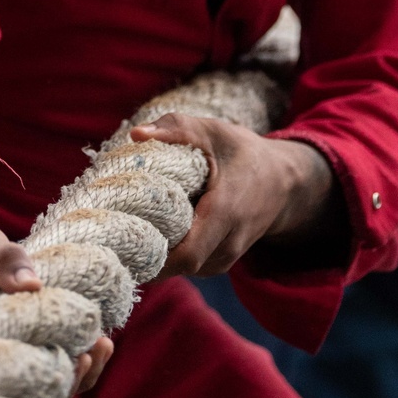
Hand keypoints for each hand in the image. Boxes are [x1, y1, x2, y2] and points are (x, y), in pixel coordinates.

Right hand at [0, 131, 112, 396]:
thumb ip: (3, 262)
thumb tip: (33, 284)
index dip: (34, 378)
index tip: (72, 359)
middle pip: (20, 390)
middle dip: (60, 378)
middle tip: (90, 354)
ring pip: (37, 384)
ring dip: (73, 373)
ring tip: (102, 346)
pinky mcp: (15, 348)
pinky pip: (43, 366)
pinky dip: (71, 360)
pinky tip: (99, 343)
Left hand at [129, 113, 336, 277]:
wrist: (283, 182)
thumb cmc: (243, 153)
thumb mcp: (213, 132)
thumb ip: (176, 129)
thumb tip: (135, 135)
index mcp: (226, 212)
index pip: (186, 256)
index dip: (153, 256)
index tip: (122, 239)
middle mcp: (228, 245)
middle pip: (178, 266)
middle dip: (146, 253)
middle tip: (115, 232)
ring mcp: (225, 259)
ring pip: (181, 269)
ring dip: (157, 252)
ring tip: (132, 226)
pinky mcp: (219, 262)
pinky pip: (189, 266)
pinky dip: (169, 252)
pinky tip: (155, 229)